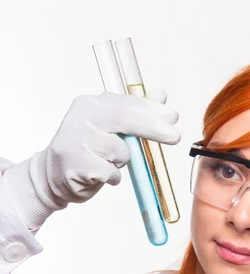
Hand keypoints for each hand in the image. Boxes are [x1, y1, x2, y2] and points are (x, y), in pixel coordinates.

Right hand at [2, 90, 179, 231]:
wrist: (52, 176)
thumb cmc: (87, 151)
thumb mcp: (109, 126)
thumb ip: (134, 111)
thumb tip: (161, 95)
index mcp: (91, 105)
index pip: (127, 103)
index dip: (153, 110)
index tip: (173, 117)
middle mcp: (82, 118)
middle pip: (126, 119)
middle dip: (154, 129)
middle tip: (174, 137)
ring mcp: (77, 141)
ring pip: (121, 152)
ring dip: (122, 162)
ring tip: (107, 163)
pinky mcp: (77, 166)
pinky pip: (111, 173)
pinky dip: (112, 177)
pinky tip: (99, 175)